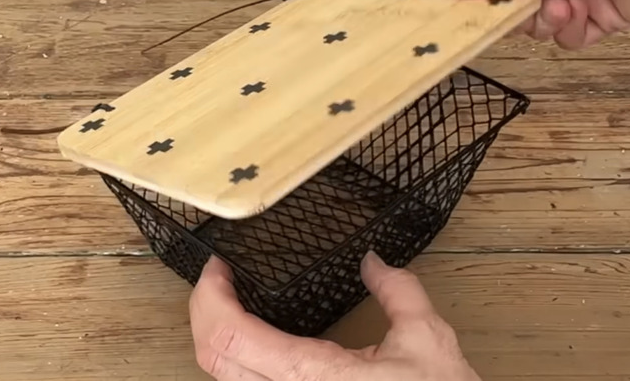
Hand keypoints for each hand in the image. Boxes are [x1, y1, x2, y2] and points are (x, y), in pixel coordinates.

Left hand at [189, 251, 480, 380]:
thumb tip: (373, 260)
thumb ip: (397, 290)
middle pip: (211, 358)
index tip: (218, 267)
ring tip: (230, 302)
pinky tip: (254, 339)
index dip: (211, 296)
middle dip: (203, 311)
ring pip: (222, 378)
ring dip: (216, 336)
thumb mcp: (426, 339)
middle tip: (218, 280)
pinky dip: (236, 358)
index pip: (231, 336)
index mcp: (312, 377)